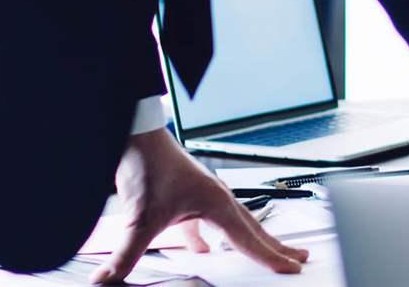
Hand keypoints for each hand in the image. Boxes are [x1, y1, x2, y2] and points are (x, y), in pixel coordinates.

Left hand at [91, 130, 308, 282]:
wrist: (135, 135)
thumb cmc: (148, 164)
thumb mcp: (139, 217)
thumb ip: (125, 254)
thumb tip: (108, 278)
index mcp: (216, 204)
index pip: (249, 239)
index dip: (272, 257)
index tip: (293, 268)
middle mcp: (217, 198)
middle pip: (255, 229)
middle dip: (278, 246)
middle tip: (300, 257)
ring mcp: (205, 195)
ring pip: (237, 224)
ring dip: (252, 240)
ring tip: (266, 252)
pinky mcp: (190, 195)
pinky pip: (209, 223)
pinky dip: (212, 238)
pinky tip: (203, 250)